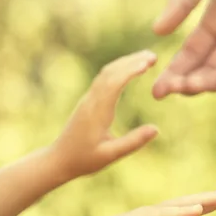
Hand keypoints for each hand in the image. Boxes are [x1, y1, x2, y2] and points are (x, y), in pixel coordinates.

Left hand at [52, 50, 158, 179]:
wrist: (58, 160)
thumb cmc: (84, 159)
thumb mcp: (111, 155)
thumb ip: (133, 142)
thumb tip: (156, 129)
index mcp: (97, 111)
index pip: (114, 83)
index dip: (131, 70)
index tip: (148, 63)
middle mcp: (92, 100)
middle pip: (111, 72)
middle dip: (131, 61)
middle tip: (153, 55)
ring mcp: (89, 99)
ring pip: (106, 73)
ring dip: (125, 63)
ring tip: (145, 59)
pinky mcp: (88, 101)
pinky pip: (103, 79)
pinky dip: (118, 70)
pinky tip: (129, 70)